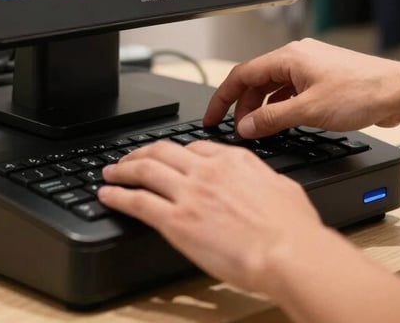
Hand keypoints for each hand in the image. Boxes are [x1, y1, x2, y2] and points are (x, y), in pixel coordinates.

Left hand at [98, 139, 321, 292]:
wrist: (288, 252)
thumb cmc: (292, 228)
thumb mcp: (281, 187)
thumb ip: (260, 179)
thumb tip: (259, 182)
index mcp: (233, 160)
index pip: (192, 148)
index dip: (172, 152)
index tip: (164, 157)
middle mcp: (207, 170)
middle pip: (162, 151)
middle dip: (139, 153)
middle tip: (126, 158)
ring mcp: (189, 193)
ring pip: (144, 170)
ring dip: (122, 170)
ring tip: (109, 173)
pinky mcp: (177, 221)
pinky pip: (138, 202)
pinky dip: (118, 196)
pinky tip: (107, 196)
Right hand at [204, 39, 399, 138]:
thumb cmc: (362, 93)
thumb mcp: (308, 111)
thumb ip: (271, 120)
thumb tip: (245, 127)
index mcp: (288, 57)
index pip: (242, 74)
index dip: (222, 97)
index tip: (212, 117)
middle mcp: (298, 56)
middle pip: (257, 80)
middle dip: (242, 105)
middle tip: (235, 129)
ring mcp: (312, 67)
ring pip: (274, 86)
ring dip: (262, 108)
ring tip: (256, 131)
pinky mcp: (324, 79)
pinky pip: (291, 91)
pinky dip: (281, 107)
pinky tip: (282, 124)